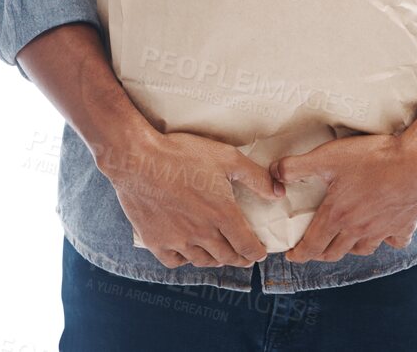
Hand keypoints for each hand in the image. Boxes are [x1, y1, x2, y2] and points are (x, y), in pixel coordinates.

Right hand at [102, 129, 284, 268]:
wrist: (138, 159)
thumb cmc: (182, 154)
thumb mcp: (226, 157)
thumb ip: (255, 177)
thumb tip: (278, 193)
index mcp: (222, 215)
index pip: (247, 246)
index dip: (257, 253)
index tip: (259, 253)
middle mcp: (202, 233)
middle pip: (227, 257)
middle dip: (240, 259)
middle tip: (244, 257)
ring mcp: (178, 240)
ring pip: (203, 261)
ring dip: (215, 260)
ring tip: (219, 255)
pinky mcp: (156, 241)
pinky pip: (176, 261)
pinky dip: (185, 259)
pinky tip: (187, 252)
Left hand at [270, 133, 416, 262]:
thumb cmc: (374, 158)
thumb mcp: (329, 156)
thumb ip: (297, 166)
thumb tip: (273, 173)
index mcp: (337, 216)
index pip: (311, 245)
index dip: (298, 254)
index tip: (291, 256)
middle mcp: (358, 230)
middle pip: (334, 252)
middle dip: (320, 253)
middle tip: (313, 247)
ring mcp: (382, 230)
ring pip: (361, 250)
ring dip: (349, 248)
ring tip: (344, 240)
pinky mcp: (403, 225)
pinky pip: (393, 242)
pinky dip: (386, 241)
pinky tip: (384, 232)